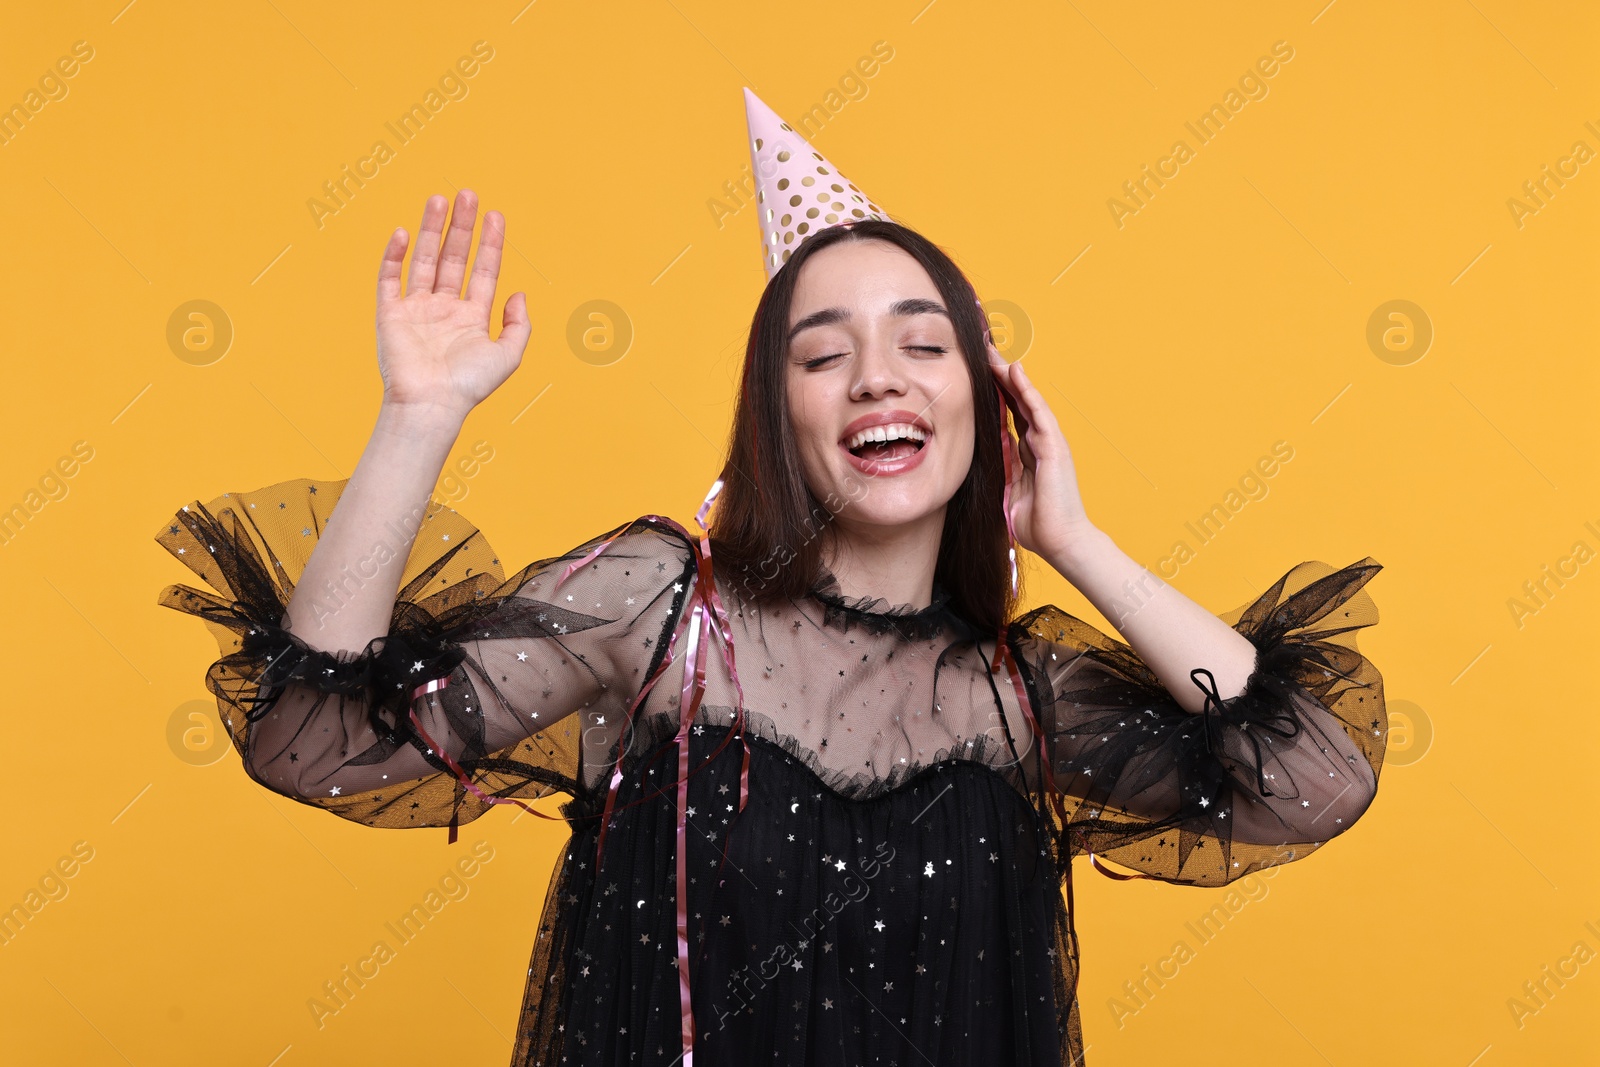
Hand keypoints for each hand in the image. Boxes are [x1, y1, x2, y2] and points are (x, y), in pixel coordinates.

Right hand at [375, 190, 530, 420]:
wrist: (432, 404)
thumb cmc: (469, 386)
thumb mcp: (509, 356)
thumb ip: (520, 325)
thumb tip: (520, 293)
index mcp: (472, 318)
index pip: (483, 271)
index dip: (490, 243)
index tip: (495, 215)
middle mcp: (444, 310)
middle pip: (453, 258)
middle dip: (461, 227)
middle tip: (467, 194)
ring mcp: (417, 310)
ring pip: (424, 260)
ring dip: (432, 229)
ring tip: (440, 199)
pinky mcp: (390, 314)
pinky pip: (390, 278)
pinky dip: (395, 255)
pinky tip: (405, 232)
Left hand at [984, 339, 1096, 564]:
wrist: (1062, 542)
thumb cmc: (1038, 524)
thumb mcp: (1008, 492)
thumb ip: (1001, 471)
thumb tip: (984, 458)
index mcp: (1028, 453)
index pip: (1008, 416)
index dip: (994, 394)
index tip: (976, 375)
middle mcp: (1039, 443)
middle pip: (1017, 402)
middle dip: (999, 377)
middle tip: (982, 351)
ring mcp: (1049, 443)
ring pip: (1027, 400)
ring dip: (1011, 375)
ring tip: (993, 353)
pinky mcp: (1055, 447)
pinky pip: (1038, 413)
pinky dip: (1027, 391)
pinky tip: (1016, 372)